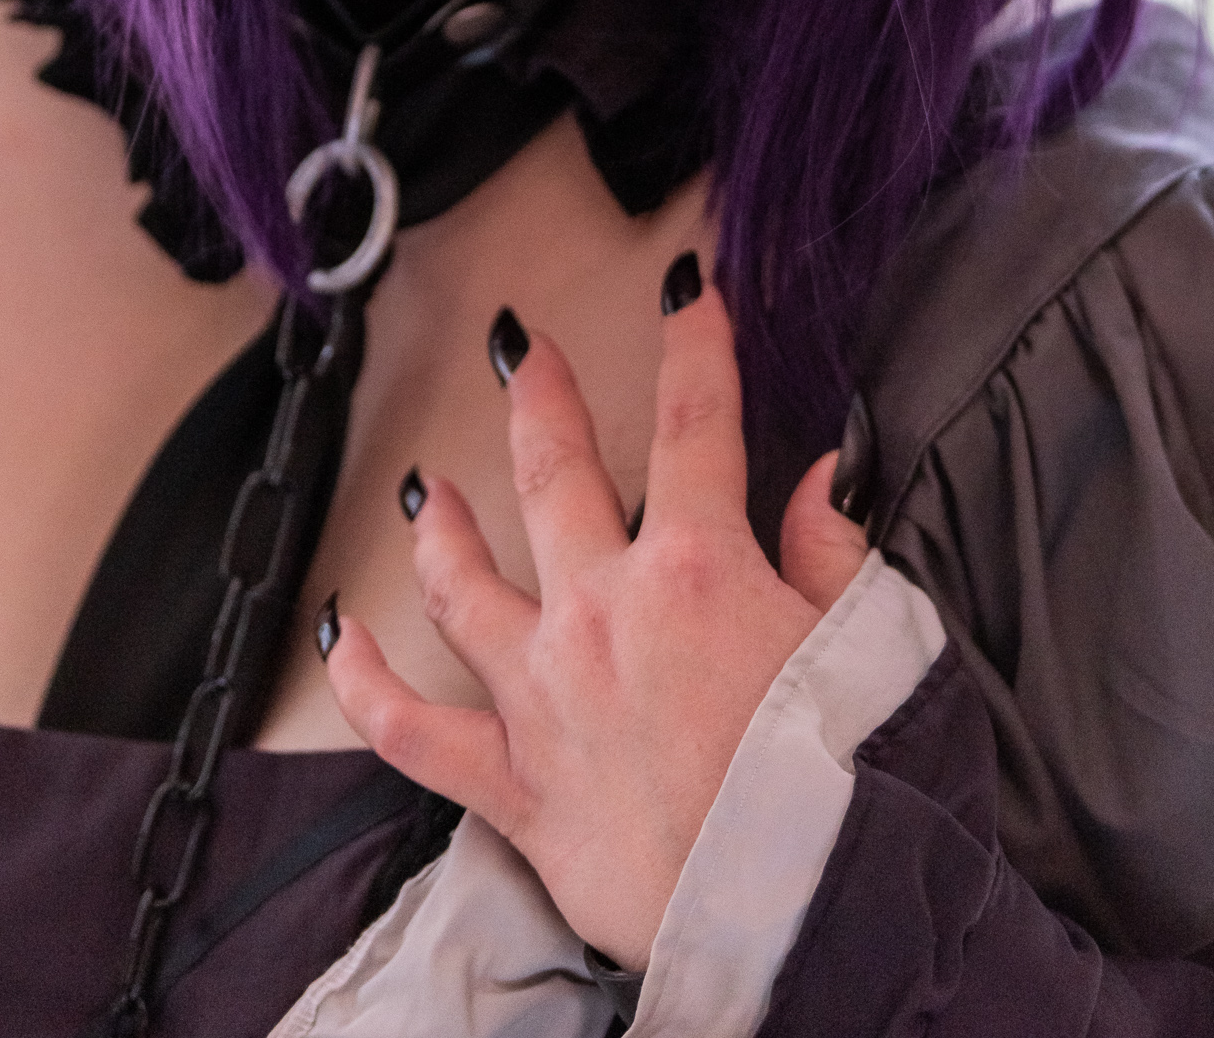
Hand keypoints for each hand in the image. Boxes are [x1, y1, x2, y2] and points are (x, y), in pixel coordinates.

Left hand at [318, 260, 868, 969]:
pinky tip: (339, 639)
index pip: (698, 424)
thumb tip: (828, 472)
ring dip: (440, 527)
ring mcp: (546, 695)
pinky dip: (365, 684)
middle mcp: (606, 612)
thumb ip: (837, 553)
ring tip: (424, 490)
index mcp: (700, 569)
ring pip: (465, 585)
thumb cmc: (850, 793)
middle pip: (554, 475)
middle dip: (539, 398)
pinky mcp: (513, 785)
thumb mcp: (874, 647)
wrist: (796, 921)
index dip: (696, 346)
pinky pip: (411, 729)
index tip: (689, 291)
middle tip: (520, 349)